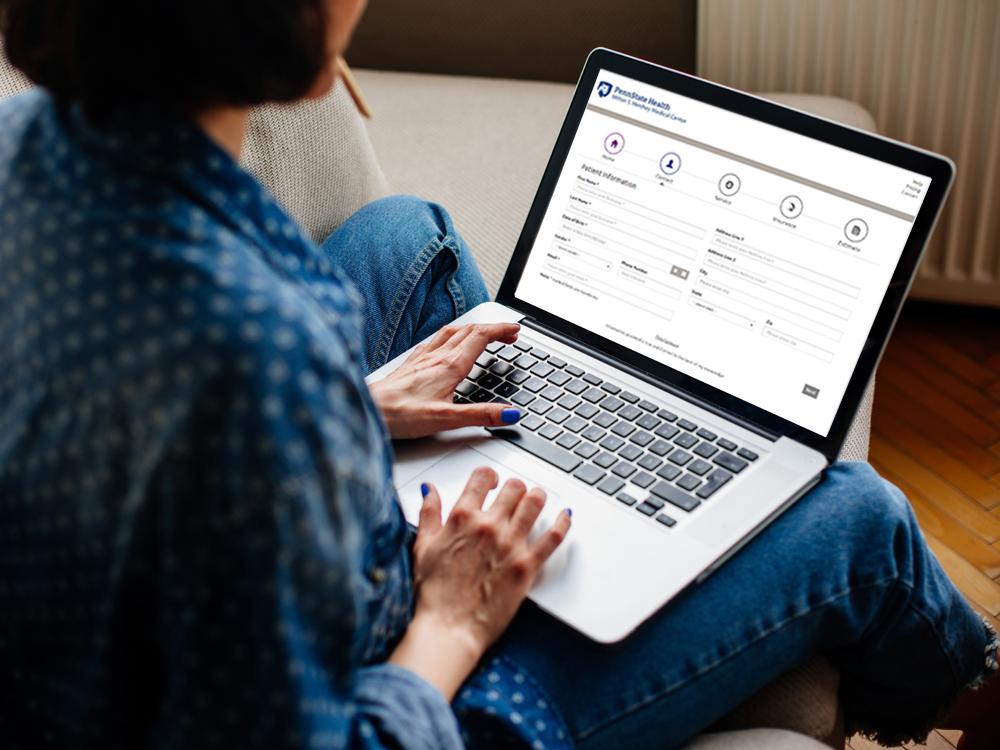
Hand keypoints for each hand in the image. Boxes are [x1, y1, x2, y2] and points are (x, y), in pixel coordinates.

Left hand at [369, 322, 522, 438]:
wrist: (369, 410)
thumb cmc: (400, 415)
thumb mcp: (447, 419)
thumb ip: (481, 415)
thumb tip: (510, 414)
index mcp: (449, 366)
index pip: (481, 337)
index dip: (501, 330)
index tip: (516, 329)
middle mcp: (436, 356)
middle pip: (470, 330)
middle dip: (492, 328)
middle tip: (509, 333)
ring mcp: (422, 358)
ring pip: (452, 332)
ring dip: (472, 329)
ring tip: (484, 333)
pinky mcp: (411, 363)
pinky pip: (436, 340)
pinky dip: (451, 335)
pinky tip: (447, 343)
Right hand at [388, 467, 570, 698]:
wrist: (449, 628)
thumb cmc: (434, 593)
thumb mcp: (423, 546)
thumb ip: (428, 513)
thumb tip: (430, 491)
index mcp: (462, 517)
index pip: (483, 477)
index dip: (489, 476)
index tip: (491, 482)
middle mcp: (488, 526)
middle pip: (513, 488)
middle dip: (514, 488)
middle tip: (514, 495)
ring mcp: (510, 544)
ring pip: (535, 503)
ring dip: (537, 497)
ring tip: (536, 500)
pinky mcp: (527, 566)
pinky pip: (553, 537)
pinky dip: (562, 522)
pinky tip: (565, 516)